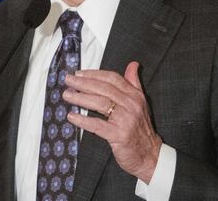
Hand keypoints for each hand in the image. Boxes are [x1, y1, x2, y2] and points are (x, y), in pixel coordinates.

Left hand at [63, 61, 162, 182]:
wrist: (149, 154)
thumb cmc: (141, 129)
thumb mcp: (141, 103)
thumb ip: (134, 83)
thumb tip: (133, 65)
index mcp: (135, 95)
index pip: (113, 79)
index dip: (95, 74)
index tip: (79, 73)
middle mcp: (131, 105)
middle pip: (104, 89)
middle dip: (84, 83)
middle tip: (68, 81)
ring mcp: (126, 120)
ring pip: (100, 104)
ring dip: (81, 98)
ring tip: (67, 95)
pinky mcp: (119, 135)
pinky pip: (98, 125)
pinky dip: (83, 120)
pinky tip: (72, 117)